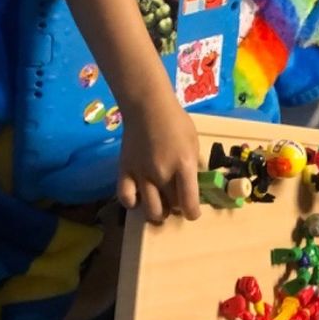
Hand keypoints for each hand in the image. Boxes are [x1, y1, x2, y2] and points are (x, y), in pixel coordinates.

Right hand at [117, 83, 200, 221]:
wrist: (148, 107)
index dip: (192, 213)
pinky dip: (133, 202)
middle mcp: (162, 174)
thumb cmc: (176, 121)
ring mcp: (142, 174)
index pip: (189, 202)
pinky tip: (139, 196)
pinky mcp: (125, 171)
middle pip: (171, 207)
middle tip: (176, 199)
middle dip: (176, 208)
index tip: (192, 212)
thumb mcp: (193, 142)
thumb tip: (193, 184)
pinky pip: (126, 198)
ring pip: (150, 210)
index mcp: (184, 165)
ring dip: (158, 212)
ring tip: (160, 203)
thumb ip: (193, 165)